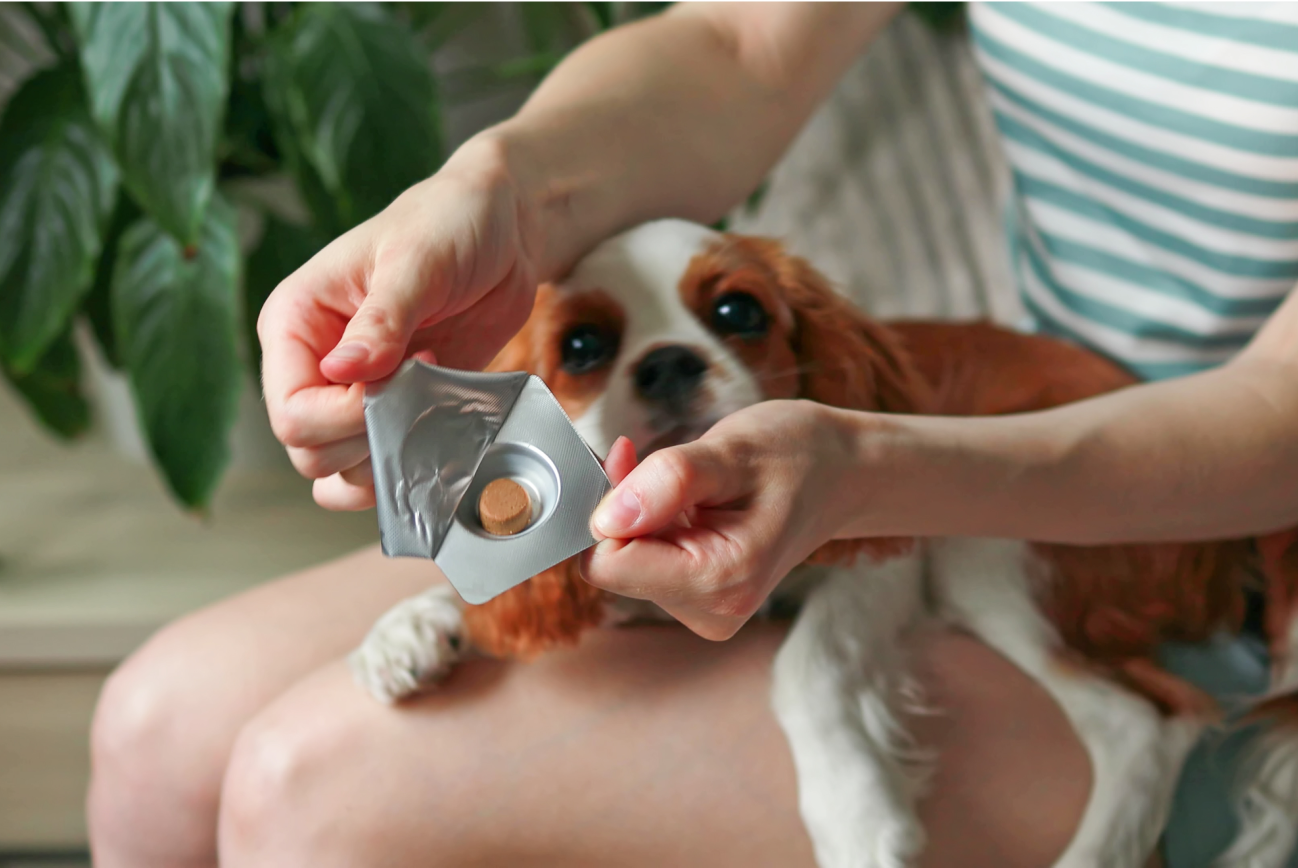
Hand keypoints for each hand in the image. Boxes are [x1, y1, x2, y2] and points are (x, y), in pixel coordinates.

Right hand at [257, 138, 540, 509]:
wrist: (501, 229)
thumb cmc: (448, 222)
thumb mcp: (417, 259)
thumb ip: (383, 319)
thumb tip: (343, 369)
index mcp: (295, 323)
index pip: (291, 411)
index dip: (344, 417)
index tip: (401, 376)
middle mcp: (312, 364)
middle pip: (310, 452)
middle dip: (370, 437)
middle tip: (423, 384)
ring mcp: (353, 393)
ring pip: (342, 472)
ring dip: (392, 455)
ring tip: (433, 401)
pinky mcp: (397, 409)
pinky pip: (384, 465)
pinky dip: (408, 466)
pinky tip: (438, 432)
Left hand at [580, 401, 855, 639]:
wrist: (840, 473)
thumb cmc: (797, 454)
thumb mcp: (734, 450)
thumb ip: (670, 481)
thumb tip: (605, 518)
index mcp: (721, 581)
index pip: (609, 565)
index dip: (607, 509)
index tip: (632, 464)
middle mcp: (711, 610)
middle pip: (614, 565)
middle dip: (624, 509)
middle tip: (666, 465)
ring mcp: (705, 610)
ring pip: (625, 562)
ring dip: (640, 513)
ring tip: (692, 483)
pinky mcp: (699, 599)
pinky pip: (643, 562)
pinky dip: (652, 524)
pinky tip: (689, 500)